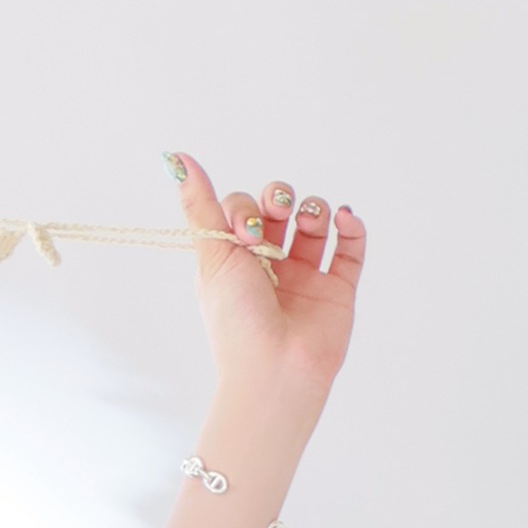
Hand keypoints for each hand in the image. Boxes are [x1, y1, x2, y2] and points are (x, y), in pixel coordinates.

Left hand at [167, 154, 365, 404]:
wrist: (273, 369)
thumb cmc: (236, 319)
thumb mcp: (212, 256)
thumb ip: (200, 207)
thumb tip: (175, 158)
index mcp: (236, 262)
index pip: (243, 209)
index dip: (244, 206)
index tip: (243, 228)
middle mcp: (270, 266)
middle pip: (280, 208)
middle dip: (278, 197)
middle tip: (270, 218)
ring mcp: (306, 278)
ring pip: (315, 222)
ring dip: (313, 208)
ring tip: (309, 221)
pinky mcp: (337, 290)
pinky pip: (351, 248)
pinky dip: (351, 226)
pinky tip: (343, 218)